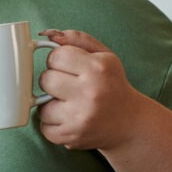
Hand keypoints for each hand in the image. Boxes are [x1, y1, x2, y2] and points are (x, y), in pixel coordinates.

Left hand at [36, 30, 144, 150]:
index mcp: (97, 68)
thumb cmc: (112, 84)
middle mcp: (90, 93)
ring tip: (70, 104)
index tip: (69, 67)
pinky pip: (43, 127)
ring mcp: (80, 117)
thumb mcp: (103, 56)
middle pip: (45, 79)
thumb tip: (46, 34)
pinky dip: (52, 123)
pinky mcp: (72, 136)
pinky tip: (69, 119)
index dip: (59, 61)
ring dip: (51, 105)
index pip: (55, 56)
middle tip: (69, 86)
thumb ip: (76, 39)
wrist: (130, 123)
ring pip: (41, 106)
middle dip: (53, 81)